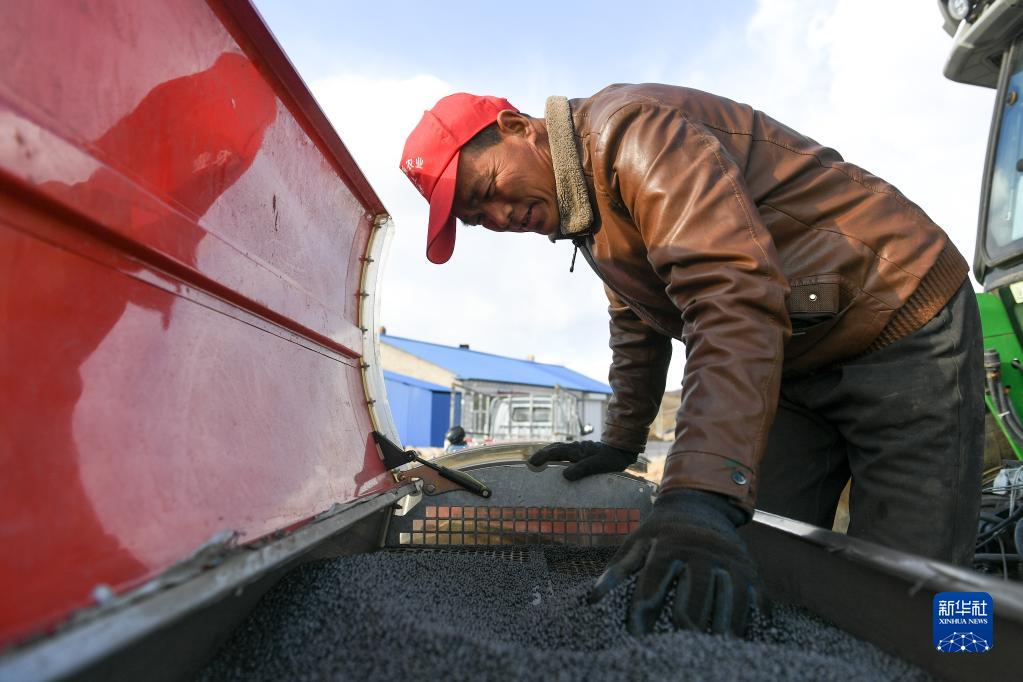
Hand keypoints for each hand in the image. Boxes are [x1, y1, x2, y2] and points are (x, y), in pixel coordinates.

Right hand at [528, 441, 637, 480]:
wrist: (621, 451)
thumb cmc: (610, 459)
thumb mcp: (598, 465)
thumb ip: (582, 469)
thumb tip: (565, 475)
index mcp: (575, 450)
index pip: (554, 452)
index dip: (542, 457)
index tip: (531, 463)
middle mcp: (574, 448)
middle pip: (553, 449)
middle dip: (541, 455)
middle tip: (530, 464)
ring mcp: (576, 449)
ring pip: (557, 450)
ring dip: (547, 455)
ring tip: (537, 463)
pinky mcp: (580, 453)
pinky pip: (563, 453)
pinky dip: (554, 456)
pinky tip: (554, 464)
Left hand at [588, 488, 762, 636]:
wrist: (700, 506)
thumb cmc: (661, 533)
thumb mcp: (637, 542)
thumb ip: (618, 569)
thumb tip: (593, 599)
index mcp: (669, 545)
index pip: (654, 580)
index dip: (644, 608)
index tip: (637, 635)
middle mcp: (702, 552)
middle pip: (697, 594)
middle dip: (687, 622)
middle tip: (679, 647)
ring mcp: (730, 562)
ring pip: (731, 600)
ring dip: (723, 628)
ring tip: (714, 652)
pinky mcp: (752, 572)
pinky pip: (758, 600)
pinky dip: (755, 623)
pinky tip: (744, 643)